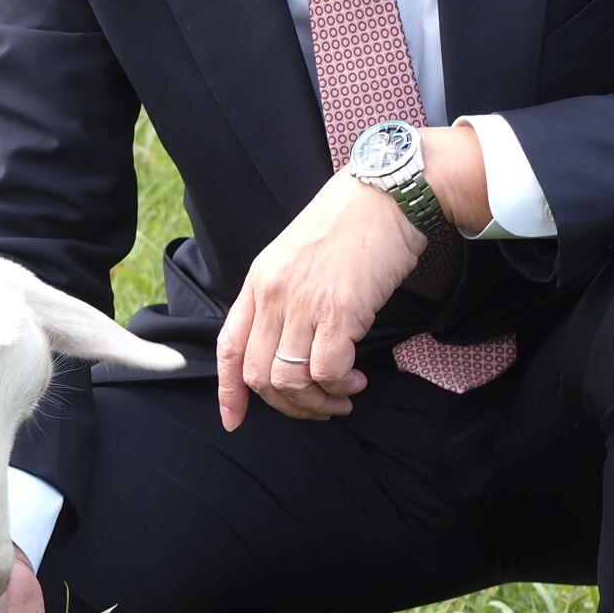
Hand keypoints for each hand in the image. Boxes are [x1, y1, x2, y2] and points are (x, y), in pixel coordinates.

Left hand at [217, 172, 424, 431]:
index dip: (228, 391)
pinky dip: (340, 385)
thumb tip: (288, 344)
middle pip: (257, 374)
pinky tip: (356, 379)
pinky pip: (326, 370)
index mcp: (258, 282)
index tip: (234, 420)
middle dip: (286, 404)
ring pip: (289, 380)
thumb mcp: (296, 256)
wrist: (385, 193)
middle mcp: (272, 295)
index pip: (228, 346)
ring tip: (342, 395)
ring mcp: (302, 303)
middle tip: (317, 406)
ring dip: (316, 401)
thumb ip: (284, 296)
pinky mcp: (339, 310)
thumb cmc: (349, 224)